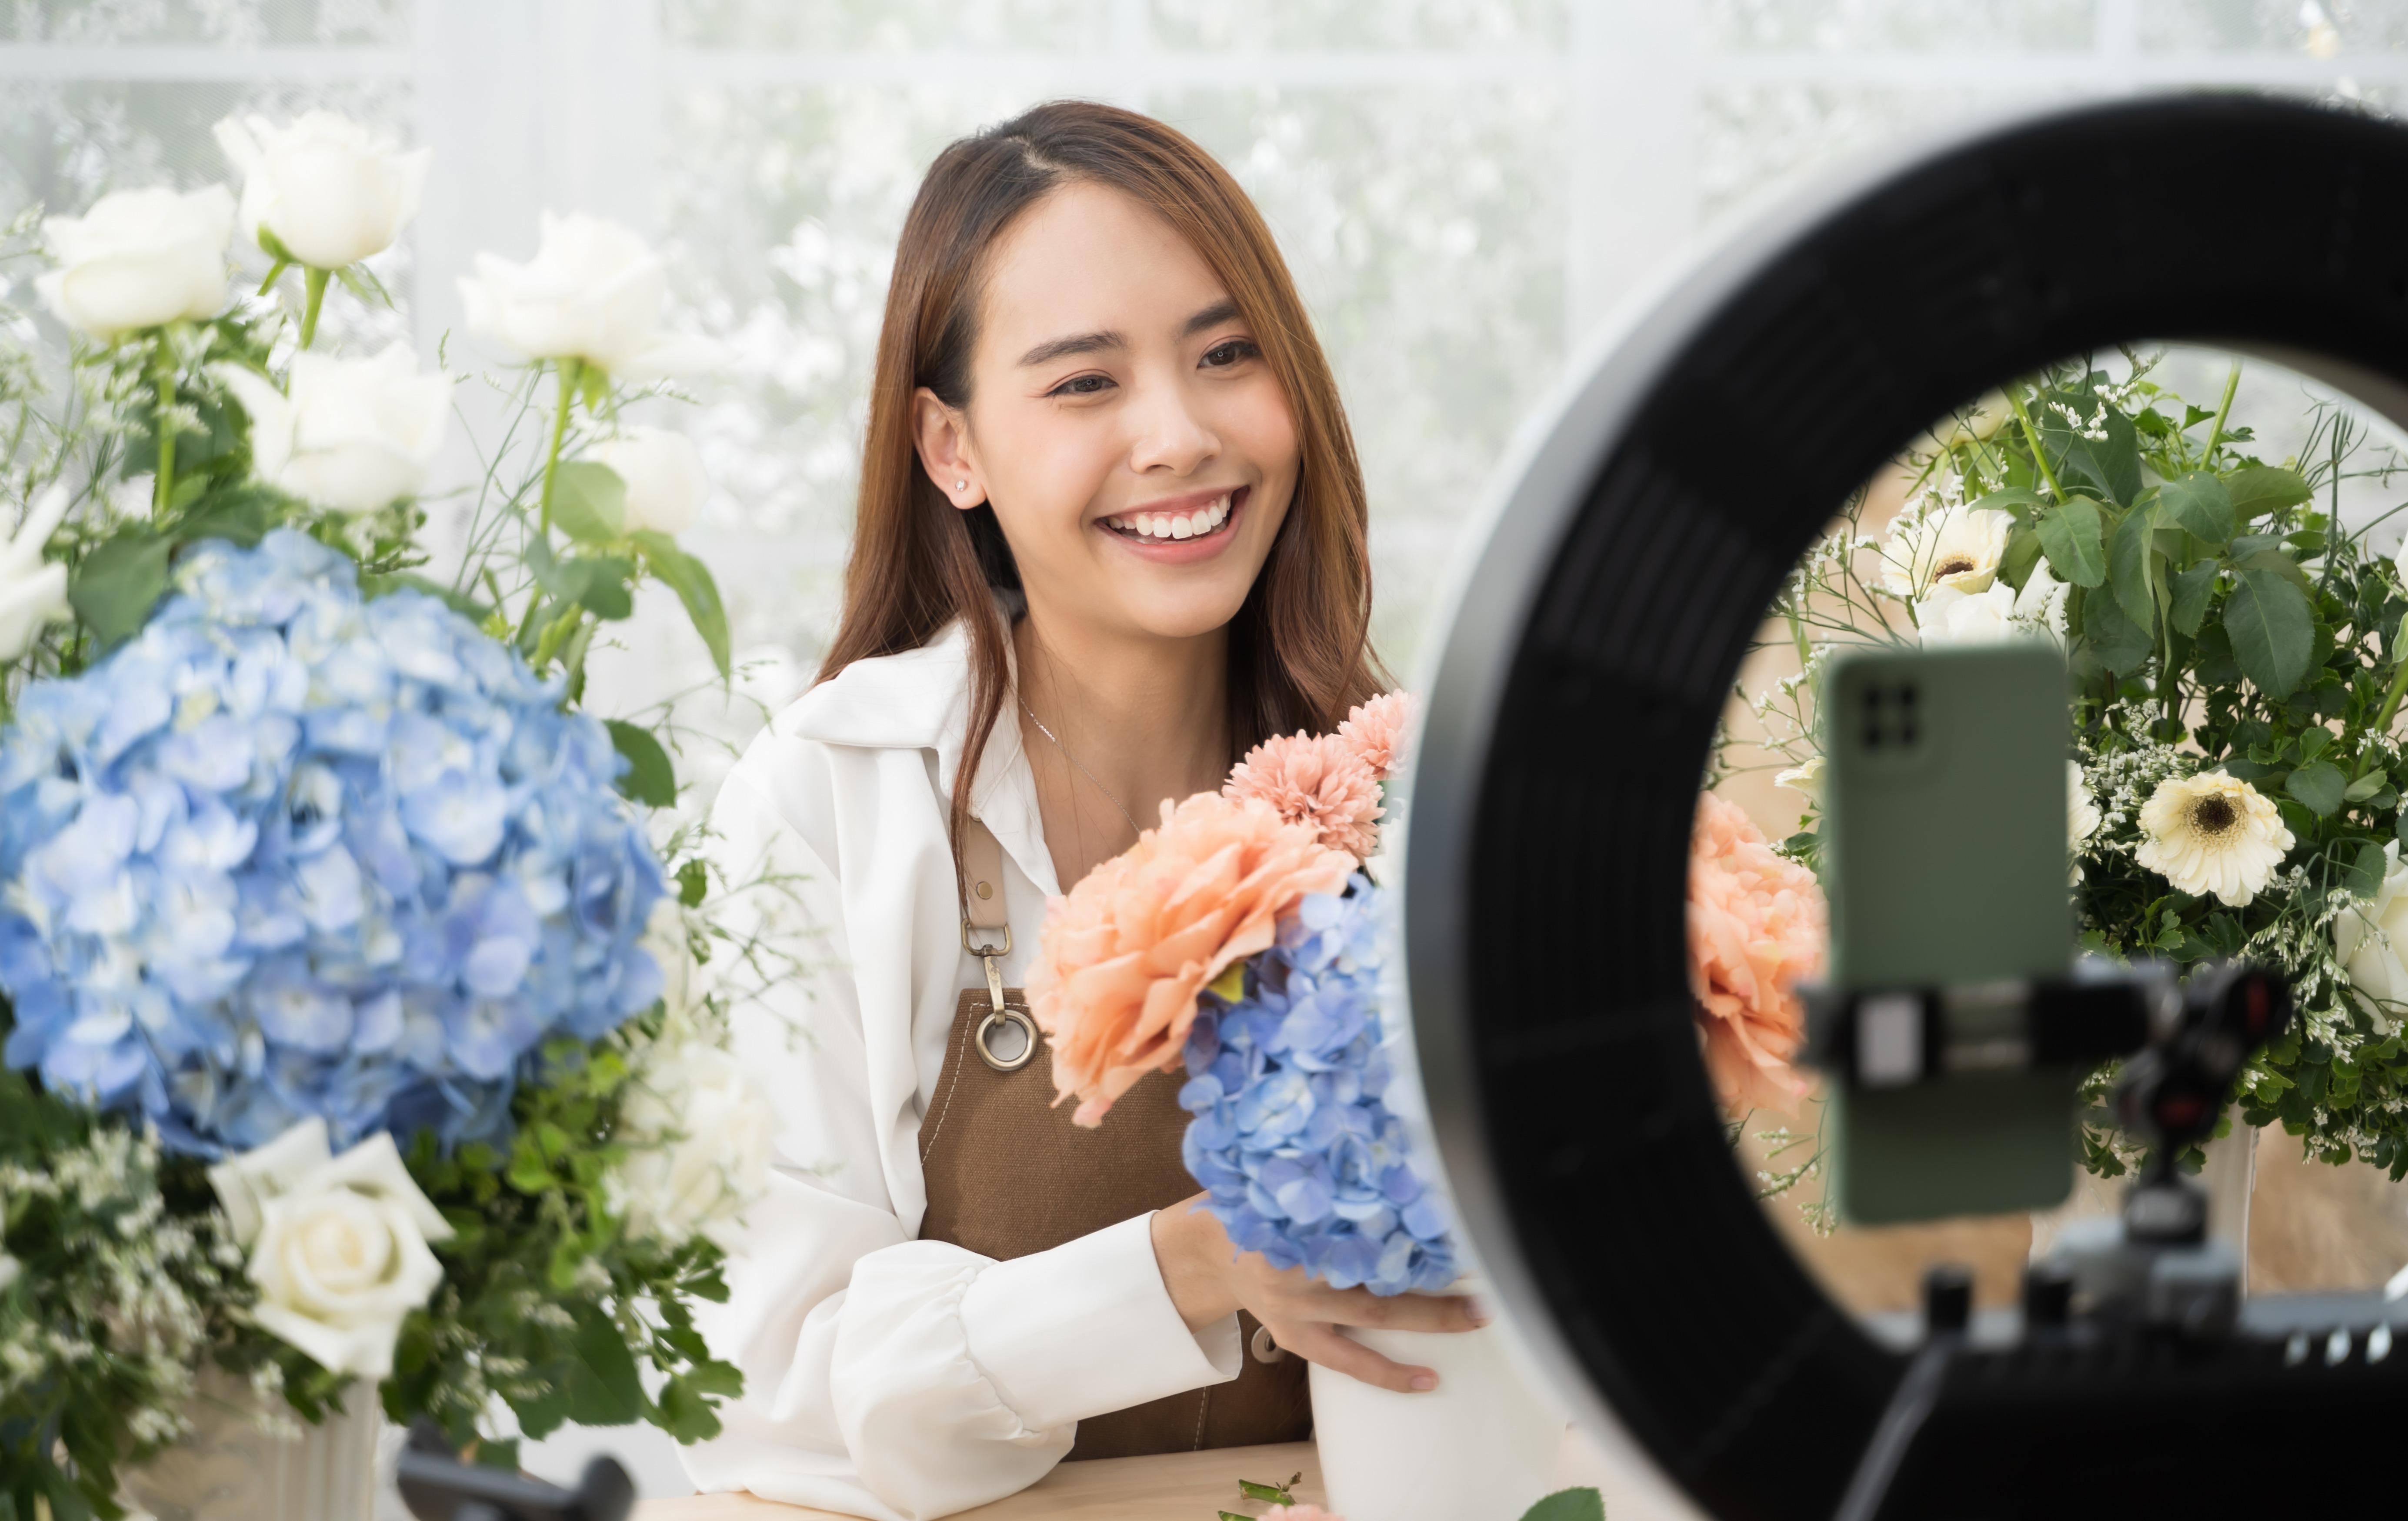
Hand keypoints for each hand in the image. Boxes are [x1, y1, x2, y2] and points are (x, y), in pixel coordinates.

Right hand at [1149, 1192, 1486, 1393]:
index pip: (1358, 1214)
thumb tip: (1398, 1149)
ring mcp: (1295, 1307)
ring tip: (1475, 1317)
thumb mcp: (1281, 1180)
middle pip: (1373, 1265)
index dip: (1406, 1213)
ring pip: (1370, 1314)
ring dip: (1427, 1316)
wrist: (1205, 1253)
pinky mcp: (1296, 1336)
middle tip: (1485, 1264)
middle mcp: (1293, 1263)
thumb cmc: (1255, 1205)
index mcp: (1290, 1216)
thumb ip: (1325, 1175)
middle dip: (1432, 1267)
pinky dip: (1388, 1372)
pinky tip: (1426, 1378)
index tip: (1452, 1207)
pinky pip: (1348, 1361)